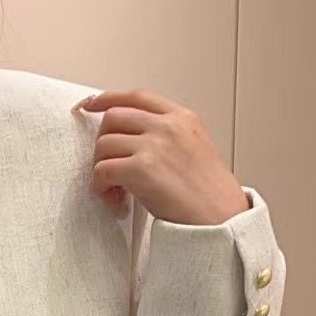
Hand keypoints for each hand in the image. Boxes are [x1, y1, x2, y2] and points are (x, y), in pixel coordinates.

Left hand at [75, 87, 251, 224]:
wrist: (223, 218)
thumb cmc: (210, 194)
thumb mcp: (196, 149)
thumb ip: (168, 137)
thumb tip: (133, 142)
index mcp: (182, 118)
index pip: (137, 96)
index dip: (109, 98)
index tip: (92, 105)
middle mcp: (167, 126)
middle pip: (114, 117)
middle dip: (103, 143)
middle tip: (110, 169)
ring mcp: (155, 145)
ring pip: (103, 144)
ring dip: (101, 169)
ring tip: (116, 192)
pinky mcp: (142, 169)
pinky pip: (103, 170)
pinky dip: (101, 188)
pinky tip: (116, 202)